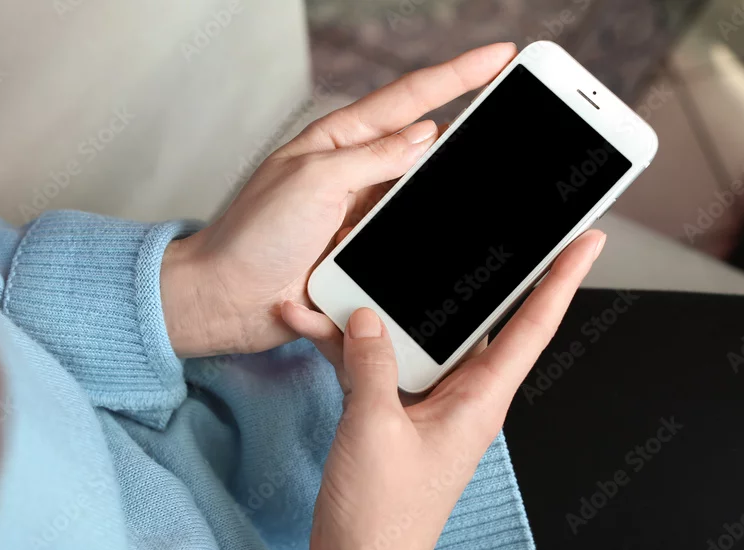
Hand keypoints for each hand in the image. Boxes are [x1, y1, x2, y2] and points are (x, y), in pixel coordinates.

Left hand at [161, 43, 518, 356]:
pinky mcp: (364, 255)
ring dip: (454, 189)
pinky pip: (410, 240)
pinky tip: (461, 229)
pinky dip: (432, 233)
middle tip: (517, 113)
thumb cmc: (251, 236)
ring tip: (496, 174)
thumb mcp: (312, 181)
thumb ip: (371, 158)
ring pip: (423, 194)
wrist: (225, 300)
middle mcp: (354, 174)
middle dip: (470, 128)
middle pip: (425, 144)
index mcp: (338, 142)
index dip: (458, 76)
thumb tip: (425, 135)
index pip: (408, 99)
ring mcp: (361, 215)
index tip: (501, 56)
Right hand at [286, 231, 605, 549]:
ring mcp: (425, 408)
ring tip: (346, 279)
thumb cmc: (381, 519)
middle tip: (454, 231)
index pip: (532, 328)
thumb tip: (367, 316)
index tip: (586, 239)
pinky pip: (378, 366)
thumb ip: (372, 363)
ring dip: (377, 313)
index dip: (562, 279)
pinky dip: (350, 347)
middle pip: (468, 322)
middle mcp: (460, 399)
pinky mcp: (392, 417)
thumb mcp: (373, 427)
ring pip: (411, 340)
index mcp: (479, 402)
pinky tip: (317, 325)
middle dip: (455, 276)